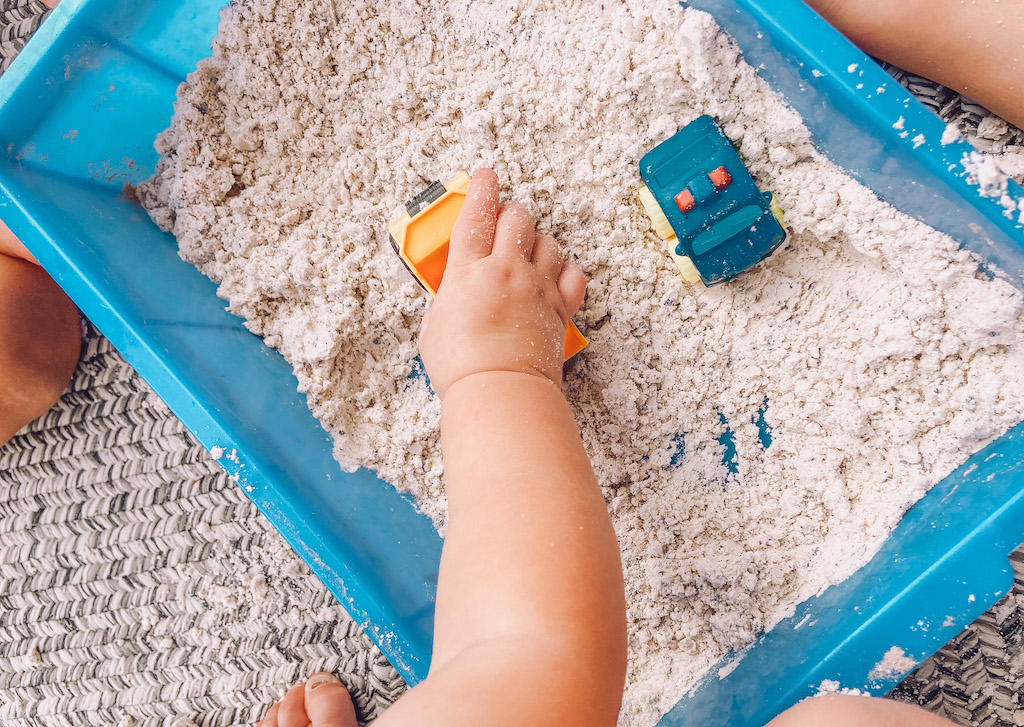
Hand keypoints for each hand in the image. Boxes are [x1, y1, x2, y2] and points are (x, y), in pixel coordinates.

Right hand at [418, 169, 586, 398]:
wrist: (499, 389)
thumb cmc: (463, 365)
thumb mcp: (435, 324)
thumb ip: (449, 298)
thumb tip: (458, 295)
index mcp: (468, 271)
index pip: (476, 215)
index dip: (481, 190)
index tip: (486, 177)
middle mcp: (506, 270)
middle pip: (517, 219)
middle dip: (510, 215)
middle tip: (503, 224)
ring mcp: (537, 286)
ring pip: (548, 241)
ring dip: (537, 241)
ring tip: (527, 253)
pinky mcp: (559, 307)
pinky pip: (573, 273)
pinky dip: (565, 269)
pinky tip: (555, 275)